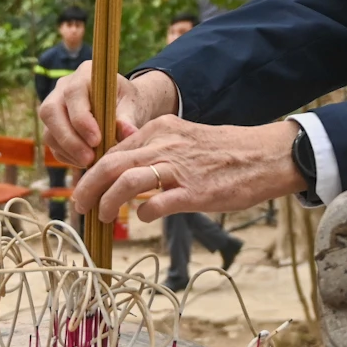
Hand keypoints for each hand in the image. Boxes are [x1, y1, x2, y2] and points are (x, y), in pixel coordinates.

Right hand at [39, 61, 177, 167]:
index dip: (81, 119)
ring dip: (67, 150)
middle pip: (51, 112)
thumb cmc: (128, 102)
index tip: (96, 140)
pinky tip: (84, 162)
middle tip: (89, 158)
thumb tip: (129, 133)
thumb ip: (128, 117)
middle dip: (69, 139)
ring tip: (89, 163)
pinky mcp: (53, 126)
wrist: (124, 106)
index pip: (73, 94)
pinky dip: (67, 156)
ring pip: (48, 130)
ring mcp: (54, 106)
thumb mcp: (133, 105)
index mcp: (84, 74)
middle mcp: (63, 87)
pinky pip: (52, 144)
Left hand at [72, 116, 305, 223]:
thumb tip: (127, 171)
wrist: (266, 156)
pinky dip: (143, 213)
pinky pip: (156, 204)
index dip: (92, 172)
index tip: (86, 188)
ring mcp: (180, 169)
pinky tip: (144, 218)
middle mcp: (165, 145)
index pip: (113, 149)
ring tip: (104, 217)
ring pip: (126, 183)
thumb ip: (157, 150)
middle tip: (79, 205)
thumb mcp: (186, 138)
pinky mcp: (194, 192)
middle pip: (110, 164)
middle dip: (88, 187)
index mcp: (161, 129)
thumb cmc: (226, 152)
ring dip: (108, 203)